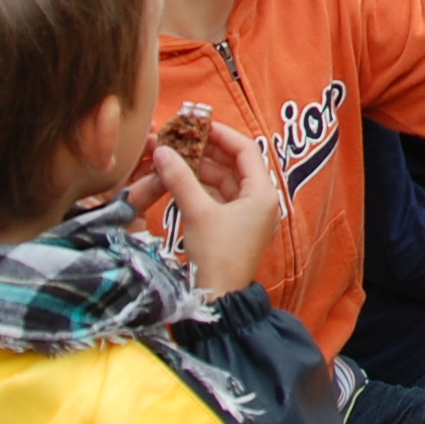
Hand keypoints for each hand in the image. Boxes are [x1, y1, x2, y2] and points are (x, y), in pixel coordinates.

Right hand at [150, 121, 278, 298]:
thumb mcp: (197, 212)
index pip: (245, 149)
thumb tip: (162, 151)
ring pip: (222, 181)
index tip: (197, 124)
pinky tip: (177, 179)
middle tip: (179, 139)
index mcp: (262, 193)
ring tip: (172, 156)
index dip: (221, 134)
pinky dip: (198, 187)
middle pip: (233, 164)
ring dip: (198, 169)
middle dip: (205, 151)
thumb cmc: (216, 256)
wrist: (217, 299)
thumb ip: (180, 178)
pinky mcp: (232, 227)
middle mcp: (259, 201)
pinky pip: (216, 198)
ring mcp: (246, 215)